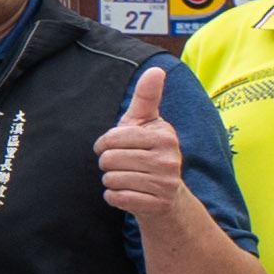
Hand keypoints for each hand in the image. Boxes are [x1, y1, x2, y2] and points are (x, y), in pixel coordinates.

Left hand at [94, 65, 190, 221]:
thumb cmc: (148, 153)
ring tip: (126, 178)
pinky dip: (114, 197)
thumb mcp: (146, 124)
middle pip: (110, 159)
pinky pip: (116, 197)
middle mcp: (169, 158)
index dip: (104, 143)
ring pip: (111, 179)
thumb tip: (156, 69)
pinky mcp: (157, 205)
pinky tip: (126, 193)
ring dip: (110, 180)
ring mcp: (165, 183)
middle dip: (107, 163)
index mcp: (164, 135)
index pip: (114, 137)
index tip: (112, 146)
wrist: (166, 198)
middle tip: (121, 165)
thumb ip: (146, 97)